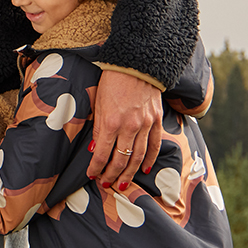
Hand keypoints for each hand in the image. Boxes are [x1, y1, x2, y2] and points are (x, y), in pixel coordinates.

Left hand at [88, 72, 163, 186]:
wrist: (137, 62)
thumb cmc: (112, 80)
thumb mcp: (98, 103)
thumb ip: (98, 128)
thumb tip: (95, 149)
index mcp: (111, 122)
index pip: (102, 153)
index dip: (96, 168)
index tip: (91, 175)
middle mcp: (129, 126)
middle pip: (121, 159)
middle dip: (112, 175)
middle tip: (106, 185)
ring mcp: (145, 124)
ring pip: (138, 157)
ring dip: (129, 173)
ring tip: (122, 185)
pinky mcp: (156, 120)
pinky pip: (154, 145)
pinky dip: (150, 159)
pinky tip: (144, 169)